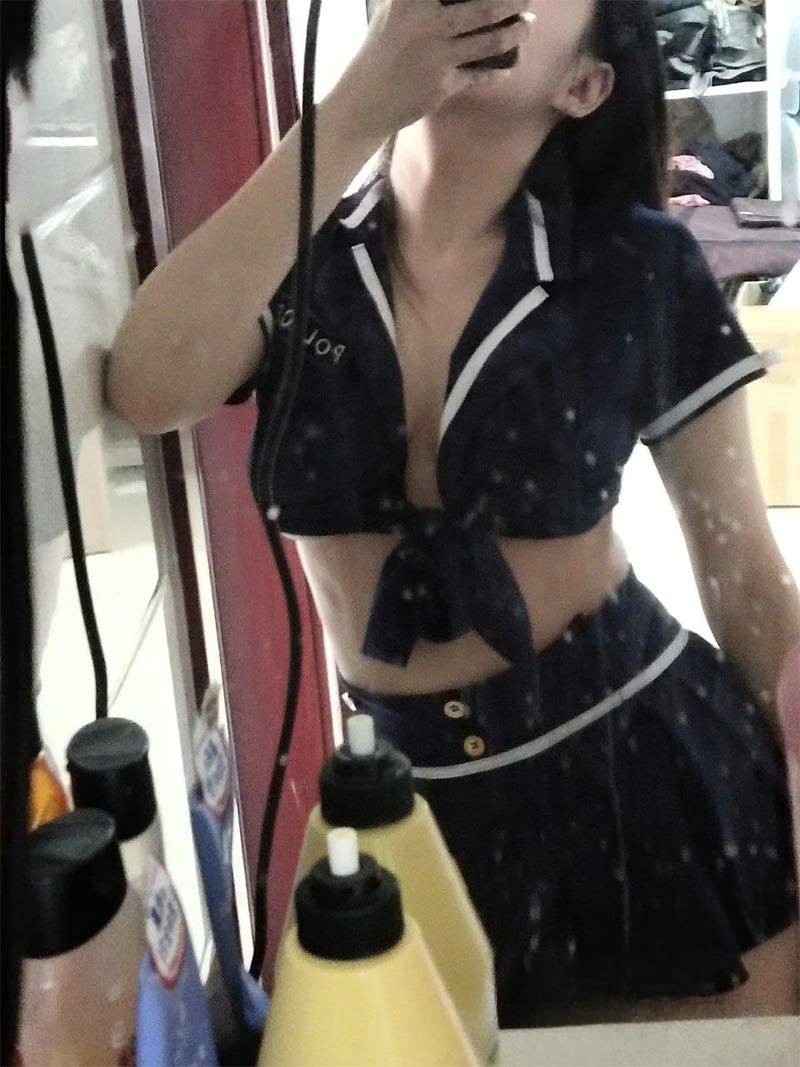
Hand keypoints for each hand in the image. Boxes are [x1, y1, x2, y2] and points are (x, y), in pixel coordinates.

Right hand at [333, 0, 536, 140]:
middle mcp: (424, 23)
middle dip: (513, 1)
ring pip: (489, 41)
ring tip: (527, 27)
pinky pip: (480, 76)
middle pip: (484, 7)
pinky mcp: (443, 85)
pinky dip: (498, 72)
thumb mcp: (393, 10)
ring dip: (515, 33)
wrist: (365, 100)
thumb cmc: (382, 50)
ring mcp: (435, 56)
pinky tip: (508, 67)